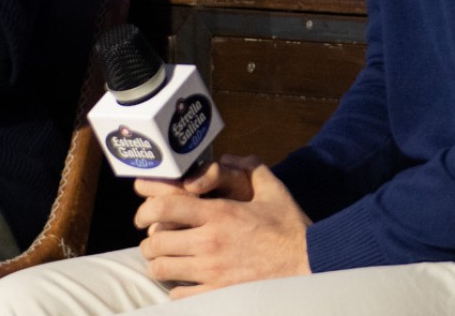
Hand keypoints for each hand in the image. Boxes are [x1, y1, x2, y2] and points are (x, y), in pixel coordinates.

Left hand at [134, 162, 311, 297]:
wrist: (313, 263)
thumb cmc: (291, 228)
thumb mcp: (273, 191)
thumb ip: (251, 169)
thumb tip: (232, 157)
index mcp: (219, 213)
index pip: (165, 207)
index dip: (145, 211)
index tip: (142, 216)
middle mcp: (210, 242)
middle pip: (156, 242)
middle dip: (149, 242)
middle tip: (154, 241)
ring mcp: (213, 271)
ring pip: (162, 270)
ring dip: (159, 265)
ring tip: (165, 262)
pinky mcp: (220, 293)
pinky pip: (180, 296)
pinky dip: (176, 290)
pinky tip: (184, 283)